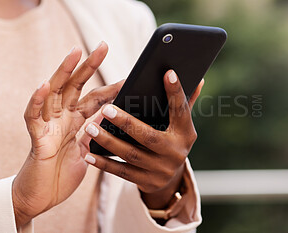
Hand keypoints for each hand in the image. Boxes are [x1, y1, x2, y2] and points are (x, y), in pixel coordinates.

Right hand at [12, 42, 122, 226]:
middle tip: (104, 46)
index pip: (94, 99)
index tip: (129, 79)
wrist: (41, 199)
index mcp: (75, 123)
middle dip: (88, 66)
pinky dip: (37, 101)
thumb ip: (95, 134)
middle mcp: (62, 119)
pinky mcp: (36, 138)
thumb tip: (111, 119)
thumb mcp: (86, 152)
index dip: (110, 88)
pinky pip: (33, 116)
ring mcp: (48, 126)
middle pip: (75, 87)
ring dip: (63, 72)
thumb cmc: (61, 176)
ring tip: (75, 53)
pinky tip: (44, 85)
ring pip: (54, 93)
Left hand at [83, 70, 203, 208]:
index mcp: (186, 134)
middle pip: (148, 136)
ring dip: (109, 142)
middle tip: (106, 108)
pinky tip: (89, 154)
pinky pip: (122, 172)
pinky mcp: (147, 182)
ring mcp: (162, 170)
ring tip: (91, 127)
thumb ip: (184, 102)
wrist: (170, 179)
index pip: (182, 110)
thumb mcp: (181, 124)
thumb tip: (198, 78)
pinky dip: (104, 163)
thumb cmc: (171, 140)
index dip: (176, 93)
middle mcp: (177, 153)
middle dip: (126, 123)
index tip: (167, 73)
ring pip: (131, 155)